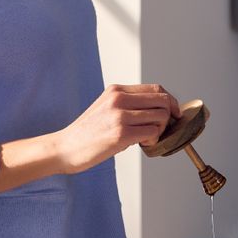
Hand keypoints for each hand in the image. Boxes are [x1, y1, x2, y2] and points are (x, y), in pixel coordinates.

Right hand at [54, 84, 180, 173]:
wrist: (64, 148)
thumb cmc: (86, 132)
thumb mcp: (106, 108)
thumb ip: (128, 104)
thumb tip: (158, 109)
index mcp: (116, 91)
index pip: (156, 89)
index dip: (170, 101)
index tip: (173, 113)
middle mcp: (119, 99)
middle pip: (163, 100)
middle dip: (170, 115)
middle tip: (163, 128)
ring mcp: (120, 116)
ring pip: (161, 117)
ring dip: (160, 130)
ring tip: (147, 137)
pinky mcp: (121, 134)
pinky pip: (153, 133)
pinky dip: (154, 140)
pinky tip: (142, 144)